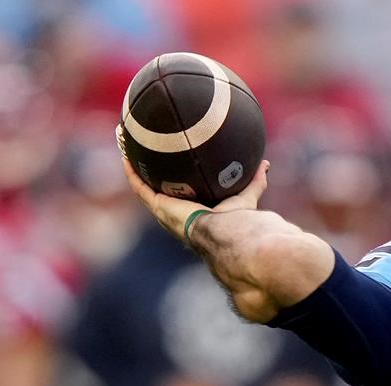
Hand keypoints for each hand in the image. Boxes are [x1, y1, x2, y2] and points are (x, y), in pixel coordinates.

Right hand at [121, 157, 269, 238]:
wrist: (224, 231)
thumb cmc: (237, 221)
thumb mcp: (245, 196)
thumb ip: (255, 182)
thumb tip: (265, 164)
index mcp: (195, 211)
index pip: (182, 195)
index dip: (174, 182)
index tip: (171, 167)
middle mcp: (176, 212)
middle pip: (158, 190)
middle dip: (150, 173)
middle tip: (143, 153)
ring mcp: (165, 210)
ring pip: (144, 187)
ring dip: (135, 168)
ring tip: (128, 148)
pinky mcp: (158, 206)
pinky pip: (139, 187)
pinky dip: (131, 171)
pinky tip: (125, 154)